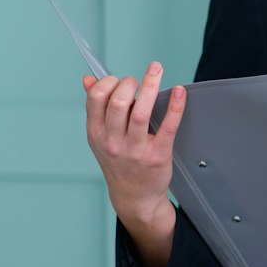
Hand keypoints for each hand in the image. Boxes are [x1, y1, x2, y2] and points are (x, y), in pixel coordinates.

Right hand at [83, 62, 185, 225]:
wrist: (135, 196)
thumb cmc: (119, 161)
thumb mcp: (100, 138)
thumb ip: (95, 107)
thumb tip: (88, 79)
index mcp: (96, 134)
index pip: (96, 99)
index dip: (108, 82)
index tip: (118, 79)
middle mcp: (113, 142)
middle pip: (118, 103)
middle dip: (129, 83)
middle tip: (137, 80)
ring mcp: (135, 150)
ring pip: (140, 112)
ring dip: (150, 86)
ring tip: (156, 70)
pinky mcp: (157, 155)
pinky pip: (167, 126)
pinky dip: (175, 106)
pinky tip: (179, 92)